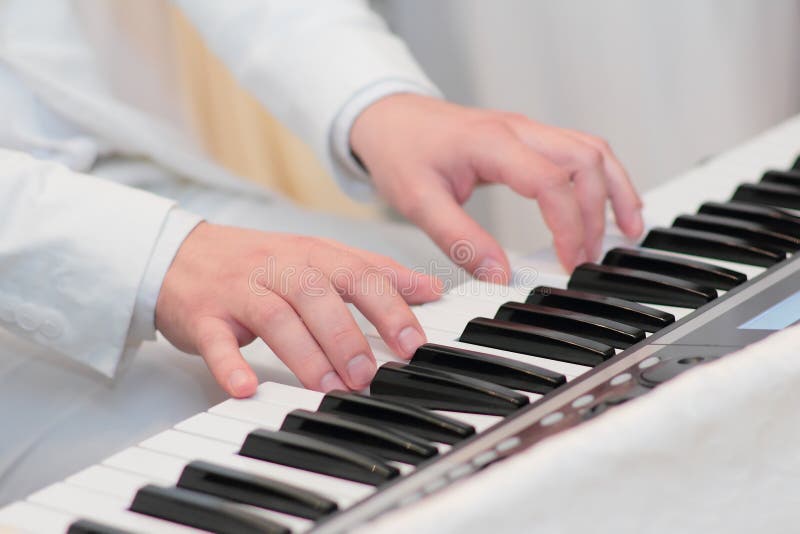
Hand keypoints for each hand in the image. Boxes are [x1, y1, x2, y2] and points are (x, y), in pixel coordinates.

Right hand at [156, 223, 440, 397]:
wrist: (179, 253)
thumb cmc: (257, 262)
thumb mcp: (318, 258)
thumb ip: (373, 273)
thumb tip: (429, 288)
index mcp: (311, 254)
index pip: (357, 274)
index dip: (388, 307)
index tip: (413, 343)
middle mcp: (277, 267)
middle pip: (317, 294)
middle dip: (346, 335)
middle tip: (367, 374)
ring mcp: (239, 290)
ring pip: (274, 316)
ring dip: (303, 353)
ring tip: (326, 387)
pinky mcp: (203, 315)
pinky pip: (215, 339)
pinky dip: (230, 364)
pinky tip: (246, 387)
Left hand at [350, 94, 643, 277]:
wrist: (388, 117)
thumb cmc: (400, 151)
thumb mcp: (418, 201)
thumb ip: (460, 239)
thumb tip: (499, 276)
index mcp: (492, 143)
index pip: (551, 182)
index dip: (569, 225)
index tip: (570, 262)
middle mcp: (518, 130)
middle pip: (584, 162)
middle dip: (597, 213)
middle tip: (590, 258)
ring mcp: (526, 130)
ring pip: (591, 151)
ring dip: (614, 189)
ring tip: (628, 231)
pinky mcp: (527, 138)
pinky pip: (579, 151)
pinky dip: (602, 177)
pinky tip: (611, 202)